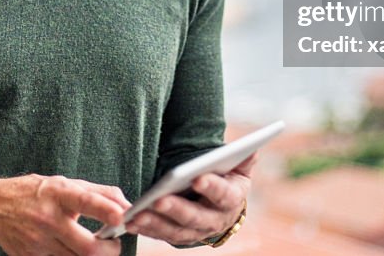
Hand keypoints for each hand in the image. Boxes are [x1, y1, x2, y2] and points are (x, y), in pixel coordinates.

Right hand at [0, 174, 128, 255]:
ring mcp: (39, 242)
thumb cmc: (34, 193)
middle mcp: (48, 219)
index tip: (122, 217)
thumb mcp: (63, 183)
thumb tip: (125, 203)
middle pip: (86, 246)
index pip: (85, 201)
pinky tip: (73, 249)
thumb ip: (96, 192)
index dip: (105, 210)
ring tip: (97, 247)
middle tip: (114, 245)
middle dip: (108, 250)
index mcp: (57, 194)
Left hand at [126, 153, 255, 245]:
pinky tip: (131, 222)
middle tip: (159, 199)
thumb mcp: (239, 169)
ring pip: (175, 231)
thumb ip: (244, 158)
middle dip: (176, 209)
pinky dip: (146, 230)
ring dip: (155, 224)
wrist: (222, 208)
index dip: (212, 186)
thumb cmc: (228, 180)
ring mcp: (196, 232)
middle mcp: (215, 220)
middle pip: (195, 217)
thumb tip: (253, 147)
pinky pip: (161, 235)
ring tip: (137, 215)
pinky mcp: (179, 237)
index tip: (198, 177)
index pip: (223, 194)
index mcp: (232, 199)